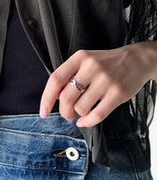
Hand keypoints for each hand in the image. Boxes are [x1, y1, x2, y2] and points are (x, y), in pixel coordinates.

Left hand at [39, 42, 156, 127]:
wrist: (136, 60)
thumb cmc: (106, 63)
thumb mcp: (85, 61)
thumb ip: (70, 75)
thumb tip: (54, 97)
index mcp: (79, 58)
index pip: (56, 79)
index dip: (46, 98)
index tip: (43, 111)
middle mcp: (91, 67)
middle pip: (66, 97)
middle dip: (63, 111)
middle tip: (66, 115)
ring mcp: (105, 80)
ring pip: (81, 107)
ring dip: (78, 115)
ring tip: (81, 112)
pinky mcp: (118, 93)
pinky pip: (98, 114)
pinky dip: (88, 121)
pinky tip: (86, 121)